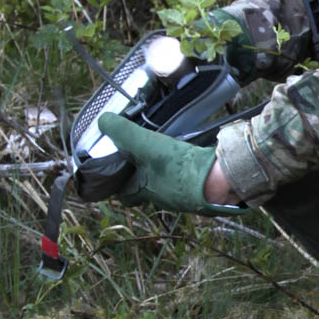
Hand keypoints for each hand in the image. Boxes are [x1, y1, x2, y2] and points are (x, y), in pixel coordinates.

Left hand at [98, 113, 243, 214]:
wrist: (215, 180)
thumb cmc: (176, 167)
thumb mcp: (144, 144)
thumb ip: (123, 133)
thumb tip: (103, 120)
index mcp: (144, 191)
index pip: (125, 193)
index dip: (120, 182)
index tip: (119, 169)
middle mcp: (162, 198)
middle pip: (148, 190)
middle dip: (147, 177)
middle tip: (148, 159)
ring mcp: (184, 196)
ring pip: (170, 186)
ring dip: (169, 173)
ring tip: (172, 154)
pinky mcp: (203, 190)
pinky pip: (191, 181)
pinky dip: (190, 171)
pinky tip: (194, 157)